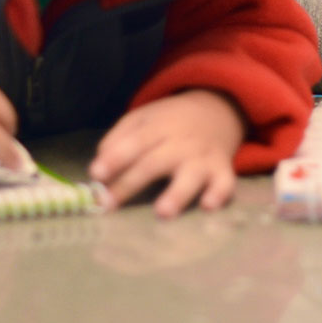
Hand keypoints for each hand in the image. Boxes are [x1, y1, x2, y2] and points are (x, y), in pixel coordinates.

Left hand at [89, 89, 245, 217]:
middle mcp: (180, 142)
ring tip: (163, 212)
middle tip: (108, 205)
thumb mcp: (142, 119)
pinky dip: (219, 194)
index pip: (134, 142)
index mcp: (158, 127)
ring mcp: (203, 157)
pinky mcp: (222, 171)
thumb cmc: (169, 122)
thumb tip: (99, 170)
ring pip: (190, 175)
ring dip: (177, 194)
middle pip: (154, 163)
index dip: (115, 158)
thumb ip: (118, 140)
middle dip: (130, 184)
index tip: (96, 174)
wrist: (216, 109)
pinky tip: (208, 206)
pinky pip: (225, 184)